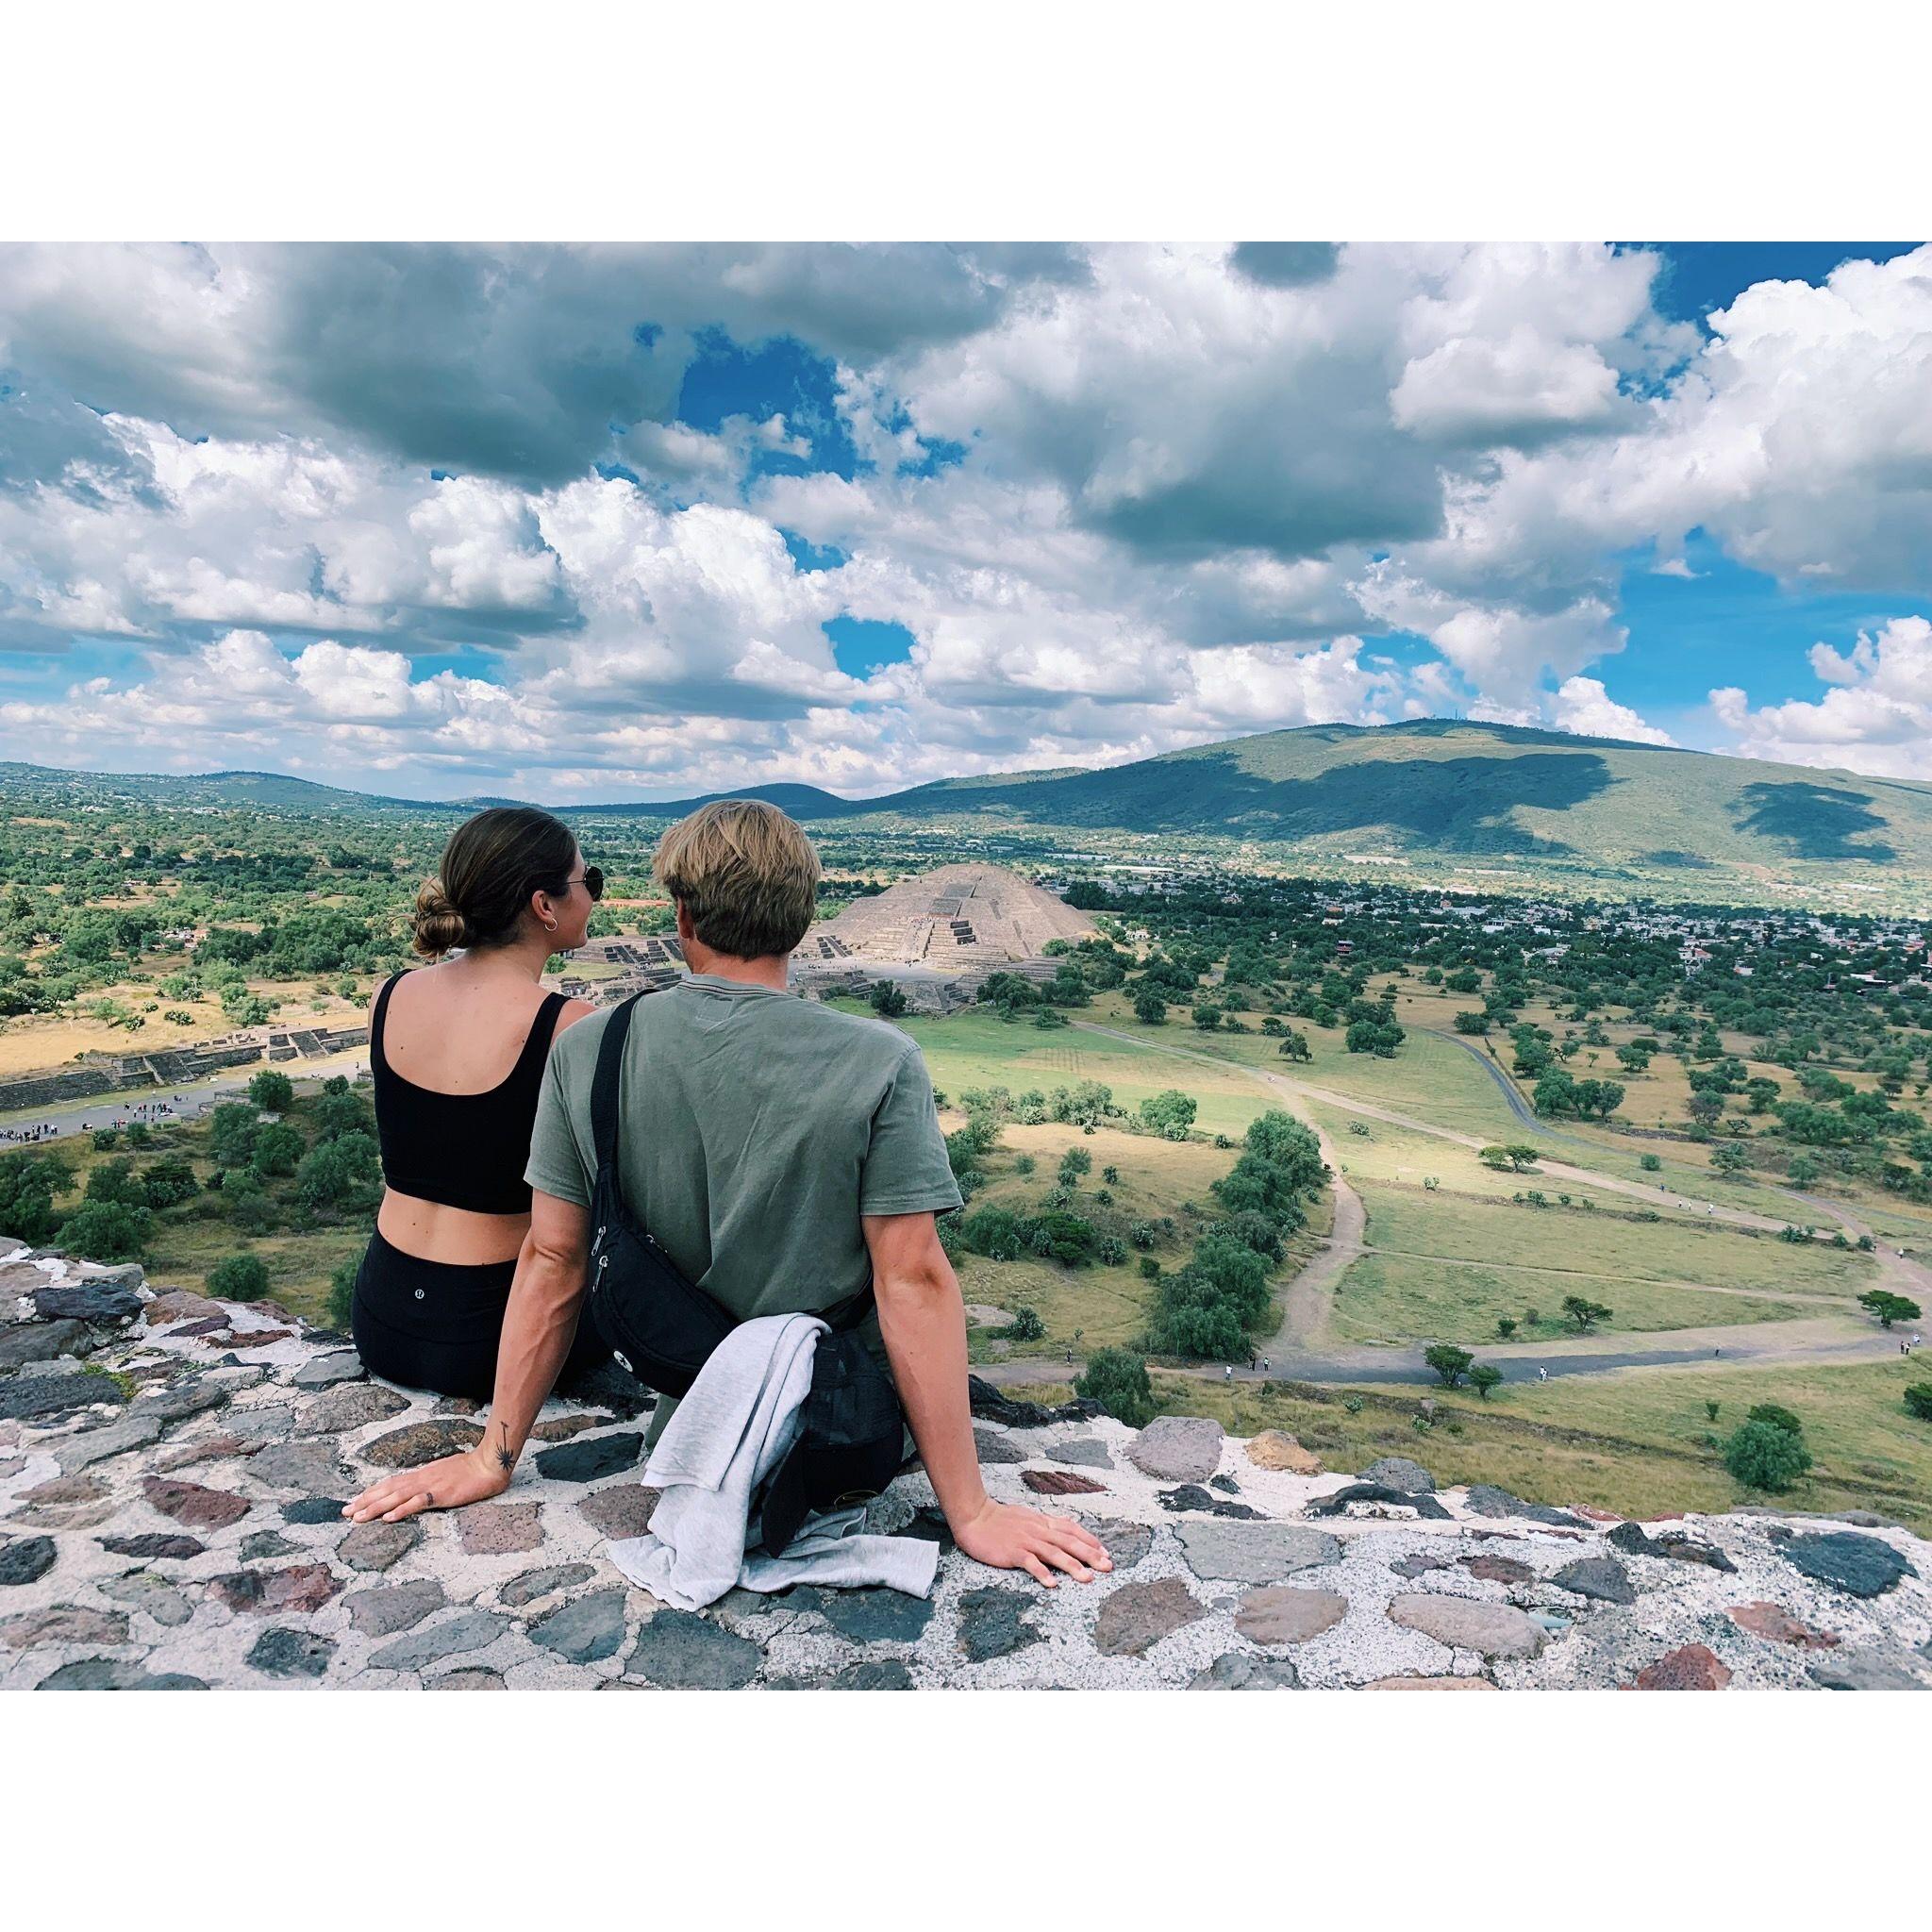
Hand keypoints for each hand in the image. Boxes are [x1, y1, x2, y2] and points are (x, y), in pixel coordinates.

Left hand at [344, 1447, 507, 1523]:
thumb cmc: (472, 1468)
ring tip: (357, 1518)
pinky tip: (388, 1517)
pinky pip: (418, 1502)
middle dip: (365, 1501)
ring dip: (375, 1507)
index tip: (355, 1501)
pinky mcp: (442, 1494)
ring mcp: (430, 1485)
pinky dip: (401, 1509)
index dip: (371, 1492)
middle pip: (387, 1490)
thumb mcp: (446, 1473)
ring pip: (396, 1497)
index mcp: (422, 1474)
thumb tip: (419, 1489)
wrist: (490, 1463)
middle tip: (345, 1512)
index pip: (391, 1483)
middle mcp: (421, 1478)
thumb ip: (431, 1480)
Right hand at [953, 1499, 1112, 1586]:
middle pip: (1069, 1542)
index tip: (1106, 1553)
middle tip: (1108, 1567)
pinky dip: (1042, 1572)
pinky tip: (1052, 1583)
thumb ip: (1047, 1523)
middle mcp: (1039, 1530)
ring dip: (1072, 1566)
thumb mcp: (1028, 1516)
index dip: (1090, 1541)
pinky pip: (1030, 1562)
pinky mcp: (1012, 1552)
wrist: (975, 1516)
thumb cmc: (1000, 1518)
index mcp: (1043, 1522)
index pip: (1072, 1530)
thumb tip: (1067, 1524)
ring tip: (1087, 1578)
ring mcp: (1026, 1541)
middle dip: (1090, 1555)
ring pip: (1054, 1553)